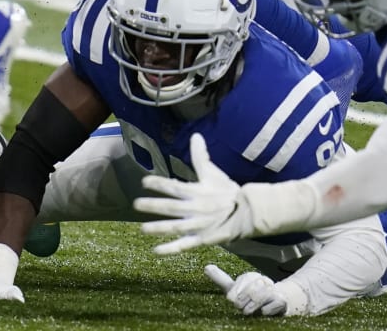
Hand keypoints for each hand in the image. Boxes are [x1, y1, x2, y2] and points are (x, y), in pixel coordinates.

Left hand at [133, 133, 253, 253]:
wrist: (249, 211)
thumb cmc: (227, 190)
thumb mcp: (212, 172)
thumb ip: (200, 156)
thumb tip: (196, 135)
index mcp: (197, 192)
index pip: (175, 187)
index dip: (159, 184)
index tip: (144, 182)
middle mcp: (196, 208)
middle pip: (172, 207)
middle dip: (154, 206)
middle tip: (136, 204)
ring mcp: (199, 225)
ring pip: (176, 228)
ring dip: (159, 229)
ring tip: (142, 229)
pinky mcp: (203, 239)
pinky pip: (185, 245)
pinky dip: (171, 249)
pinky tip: (156, 251)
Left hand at [205, 265, 287, 315]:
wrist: (278, 302)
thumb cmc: (251, 296)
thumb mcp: (235, 288)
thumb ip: (221, 279)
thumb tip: (206, 267)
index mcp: (251, 276)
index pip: (244, 279)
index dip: (236, 290)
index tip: (231, 299)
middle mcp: (263, 281)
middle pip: (252, 287)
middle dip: (243, 298)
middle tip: (239, 307)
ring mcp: (274, 291)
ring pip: (262, 295)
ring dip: (253, 305)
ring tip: (247, 311)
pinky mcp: (282, 302)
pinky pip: (275, 303)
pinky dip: (267, 309)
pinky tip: (262, 312)